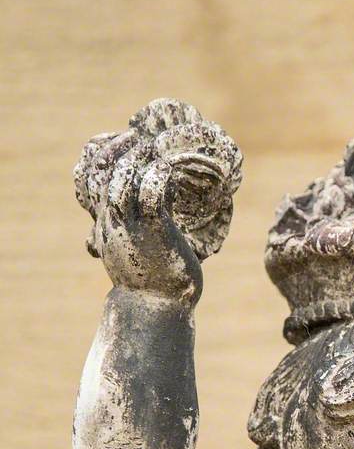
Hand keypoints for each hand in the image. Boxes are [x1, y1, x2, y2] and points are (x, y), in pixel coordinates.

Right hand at [75, 100, 241, 303]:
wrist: (156, 312)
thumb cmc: (155, 284)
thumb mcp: (137, 251)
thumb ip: (137, 230)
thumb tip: (153, 214)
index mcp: (106, 226)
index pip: (89, 180)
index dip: (102, 156)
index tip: (121, 142)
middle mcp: (113, 224)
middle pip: (102, 174)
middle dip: (119, 149)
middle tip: (140, 137)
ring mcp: (131, 229)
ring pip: (123, 180)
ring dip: (138, 158)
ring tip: (154, 146)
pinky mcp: (155, 233)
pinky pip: (150, 194)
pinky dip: (158, 175)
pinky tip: (169, 170)